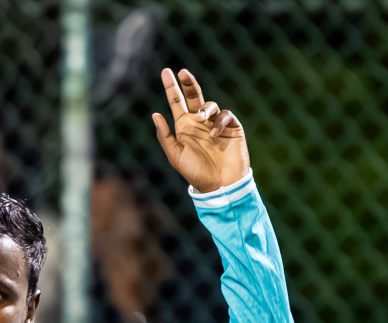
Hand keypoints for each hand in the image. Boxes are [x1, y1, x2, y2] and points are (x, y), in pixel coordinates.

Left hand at [152, 68, 248, 192]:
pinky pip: (225, 115)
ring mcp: (215, 124)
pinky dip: (219, 122)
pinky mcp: (232, 128)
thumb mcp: (175, 156)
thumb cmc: (196, 173)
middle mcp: (199, 122)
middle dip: (188, 83)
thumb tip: (155, 113)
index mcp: (184, 126)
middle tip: (182, 72)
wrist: (220, 185)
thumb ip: (165, 136)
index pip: (176, 102)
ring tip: (200, 119)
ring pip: (210, 105)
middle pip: (193, 96)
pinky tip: (214, 135)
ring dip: (204, 108)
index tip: (166, 72)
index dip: (171, 87)